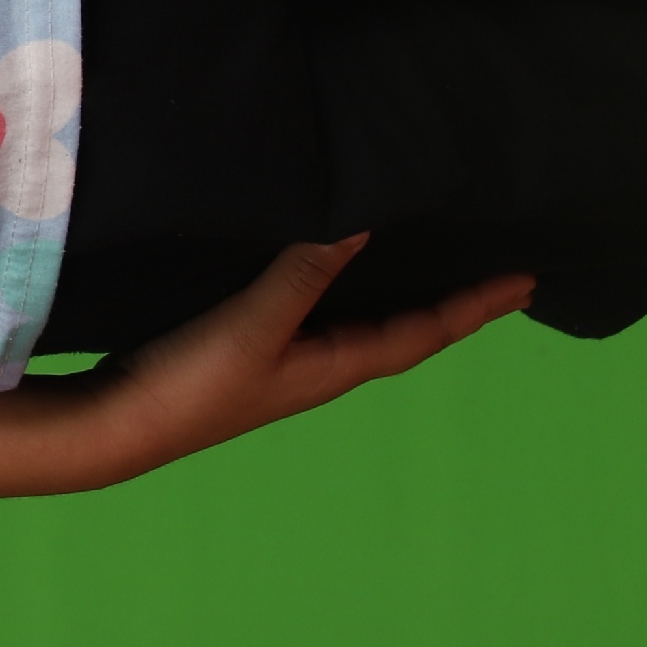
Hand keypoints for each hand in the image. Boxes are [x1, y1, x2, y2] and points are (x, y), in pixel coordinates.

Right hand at [51, 235, 534, 486]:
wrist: (119, 426)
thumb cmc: (194, 387)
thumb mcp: (254, 327)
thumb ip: (304, 273)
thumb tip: (364, 220)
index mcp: (336, 366)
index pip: (423, 333)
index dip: (475, 307)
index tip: (526, 282)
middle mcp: (320, 365)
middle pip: (405, 330)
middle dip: (452, 303)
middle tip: (498, 271)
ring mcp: (284, 360)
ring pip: (364, 320)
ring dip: (402, 293)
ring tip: (431, 260)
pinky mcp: (247, 347)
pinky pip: (321, 311)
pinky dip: (344, 286)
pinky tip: (331, 265)